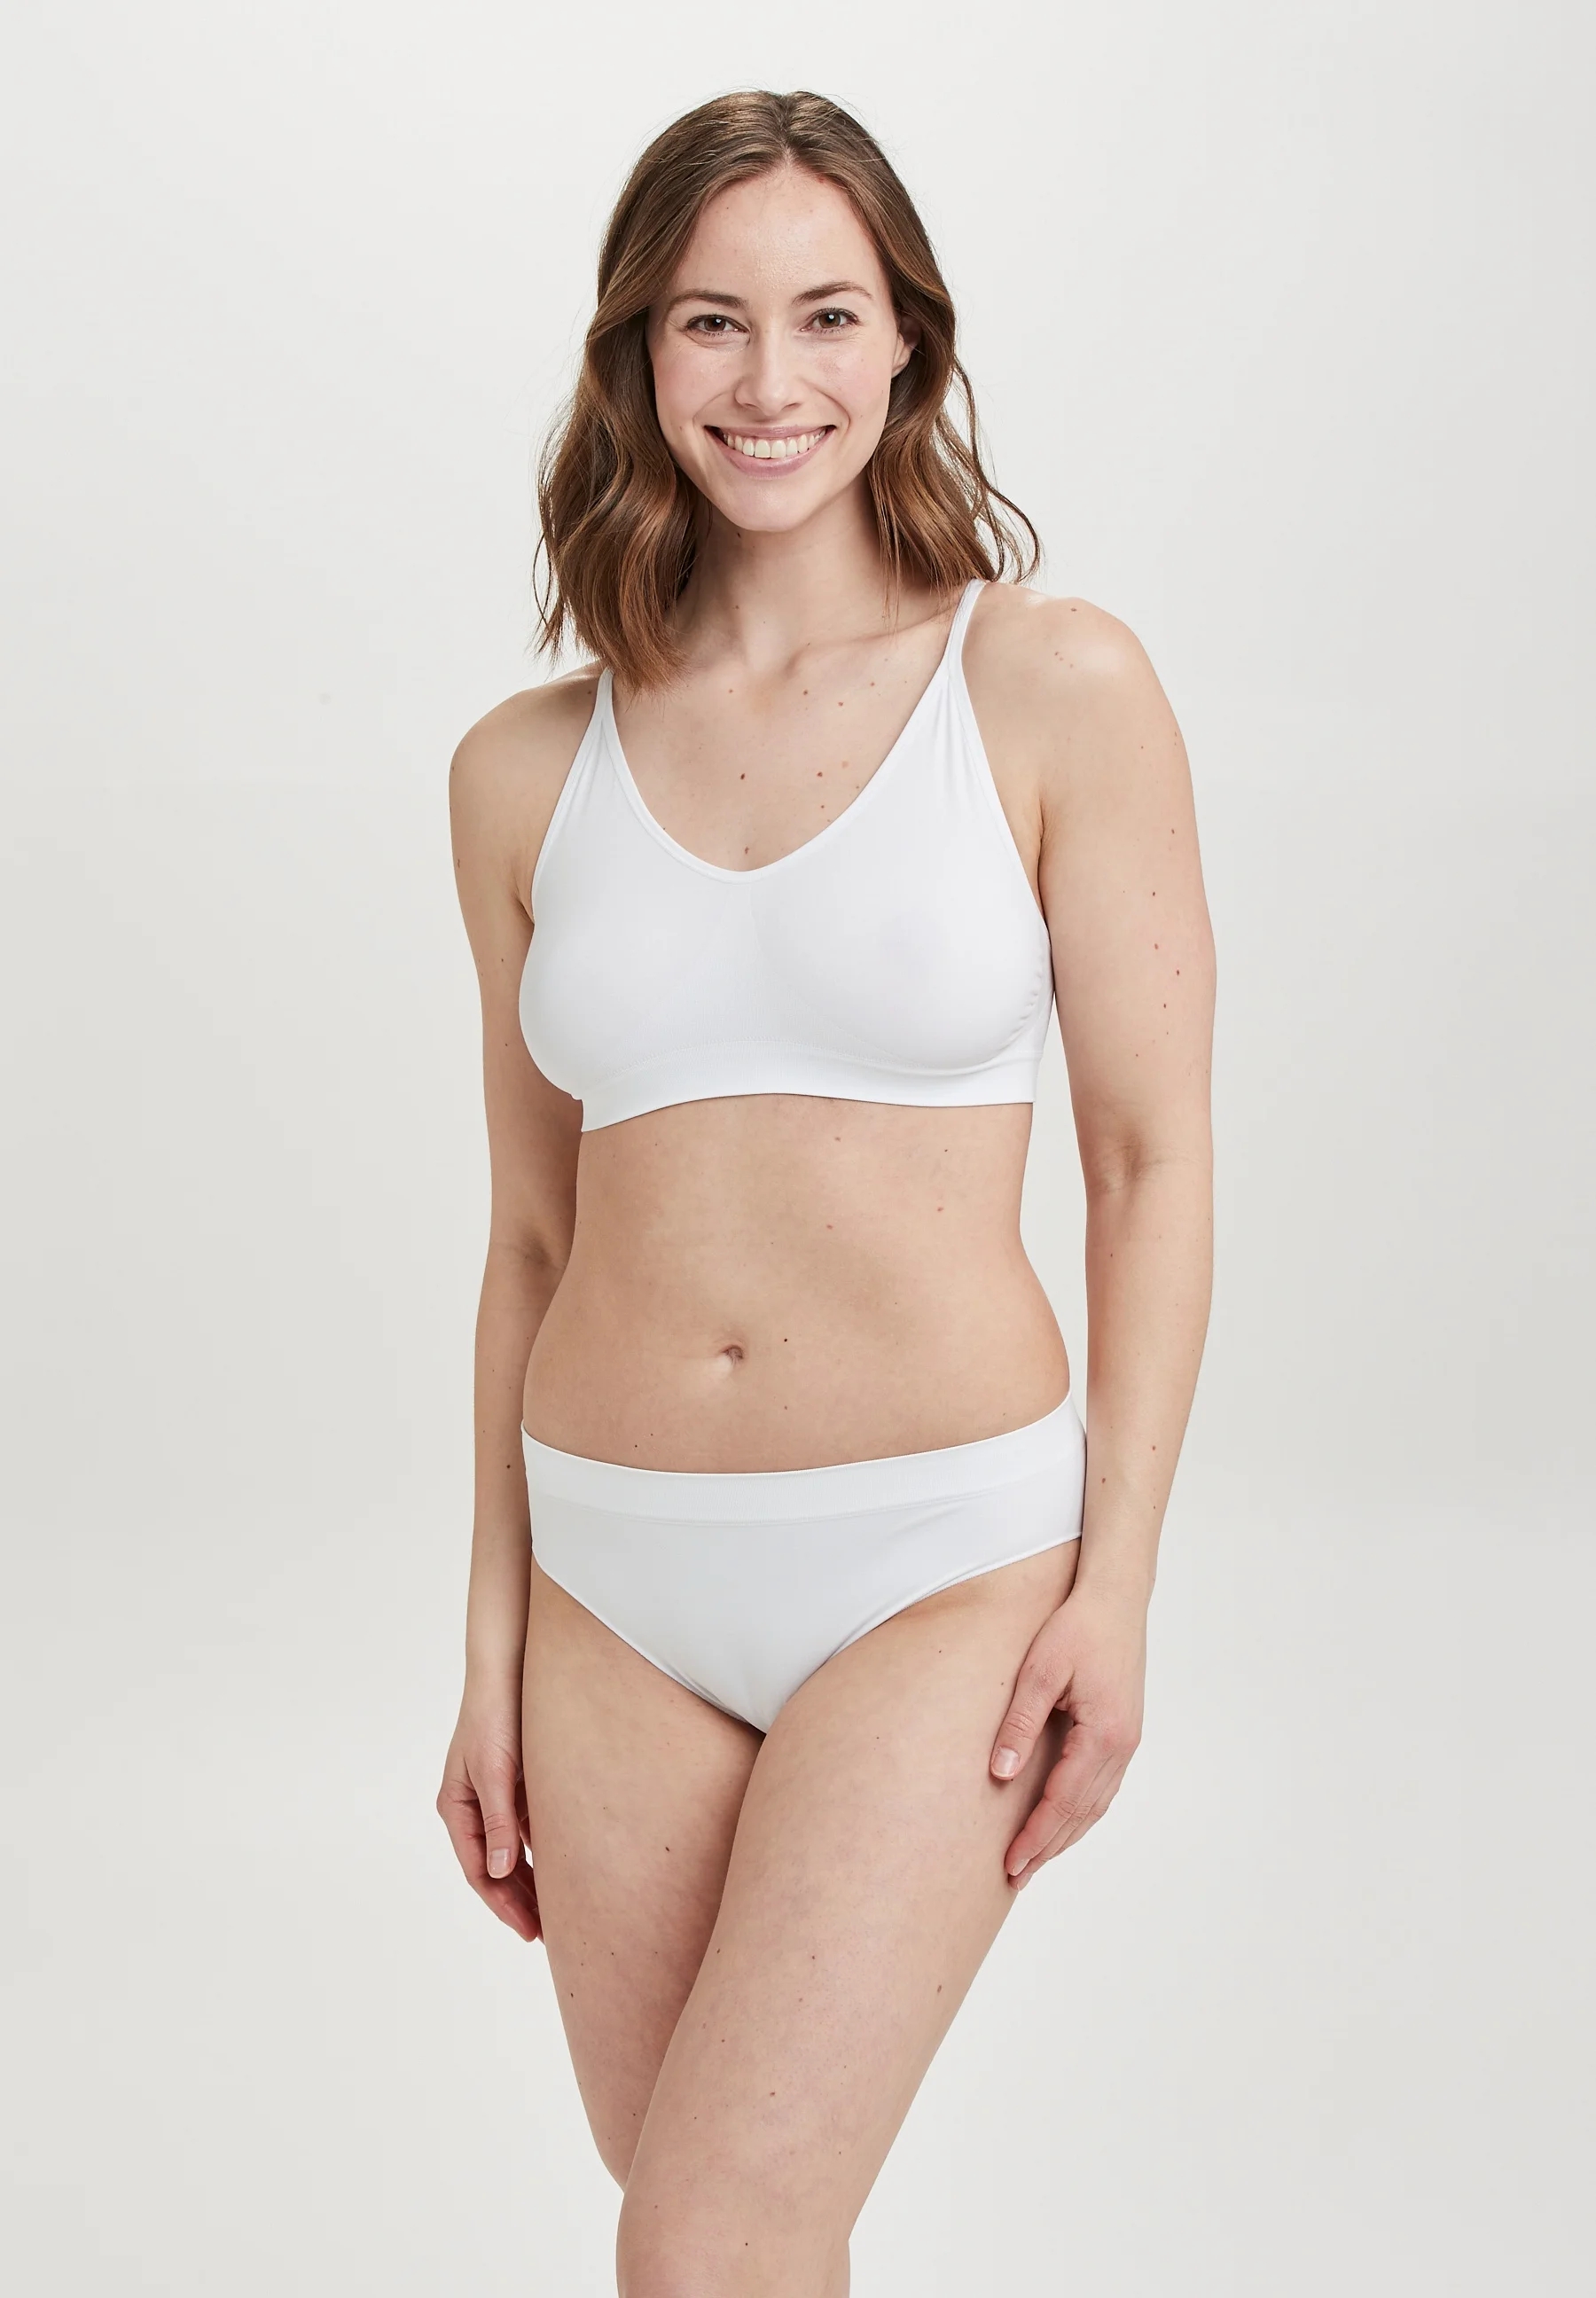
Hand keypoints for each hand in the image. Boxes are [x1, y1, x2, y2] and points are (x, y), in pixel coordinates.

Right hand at [437, 1690, 540, 1942]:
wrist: (510, 1667)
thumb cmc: (495, 1714)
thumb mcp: (495, 1771)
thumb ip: (497, 1821)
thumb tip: (499, 1872)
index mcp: (458, 1807)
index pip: (480, 1871)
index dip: (504, 1905)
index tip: (530, 1932)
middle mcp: (473, 1806)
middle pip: (495, 1868)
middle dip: (517, 1902)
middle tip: (547, 1935)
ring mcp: (495, 1796)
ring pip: (512, 1852)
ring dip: (530, 1881)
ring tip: (557, 1913)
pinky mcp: (516, 1783)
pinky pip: (528, 1829)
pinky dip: (542, 1851)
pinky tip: (565, 1869)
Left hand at [989, 1581, 1146, 1886]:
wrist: (1117, 1599)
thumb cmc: (1076, 1628)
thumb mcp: (1040, 1671)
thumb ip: (1021, 1723)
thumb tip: (1000, 1774)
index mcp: (1104, 1735)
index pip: (1064, 1802)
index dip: (1035, 1837)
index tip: (1010, 1863)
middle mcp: (1122, 1747)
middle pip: (1082, 1814)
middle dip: (1048, 1848)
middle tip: (1014, 1876)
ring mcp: (1127, 1742)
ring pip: (1095, 1805)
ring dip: (1065, 1835)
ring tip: (1034, 1860)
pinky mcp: (1123, 1733)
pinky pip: (1101, 1788)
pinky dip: (1080, 1813)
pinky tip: (1061, 1821)